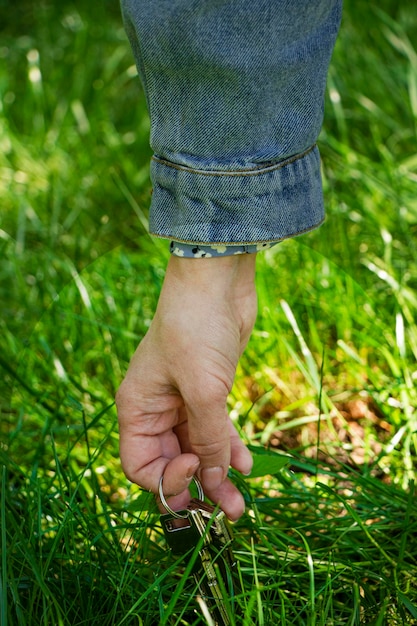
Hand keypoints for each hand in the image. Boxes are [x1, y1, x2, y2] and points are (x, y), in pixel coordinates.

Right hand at [116, 253, 256, 519]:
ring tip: (241, 504)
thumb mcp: (203, 389)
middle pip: (171, 463)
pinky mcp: (208, 392)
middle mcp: (156, 410)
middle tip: (228, 512)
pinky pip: (215, 432)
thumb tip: (212, 482)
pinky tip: (248, 465)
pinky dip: (229, 449)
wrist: (218, 282)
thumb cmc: (196, 328)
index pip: (140, 467)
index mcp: (137, 409)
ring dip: (217, 476)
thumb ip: (208, 439)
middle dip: (198, 488)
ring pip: (197, 451)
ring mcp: (183, 402)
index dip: (167, 480)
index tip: (196, 470)